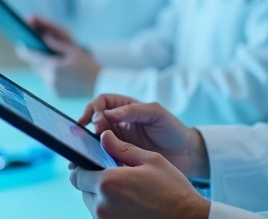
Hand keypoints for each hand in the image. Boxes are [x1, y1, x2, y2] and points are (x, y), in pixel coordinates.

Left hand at [16, 16, 100, 97]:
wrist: (98, 84)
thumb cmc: (87, 65)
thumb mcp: (74, 51)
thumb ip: (57, 44)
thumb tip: (44, 38)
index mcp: (54, 66)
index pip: (34, 57)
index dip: (26, 51)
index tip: (20, 46)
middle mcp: (50, 78)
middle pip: (38, 66)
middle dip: (38, 59)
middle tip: (40, 51)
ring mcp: (52, 87)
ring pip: (43, 74)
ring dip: (46, 68)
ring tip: (56, 63)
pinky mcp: (55, 93)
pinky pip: (49, 81)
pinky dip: (52, 76)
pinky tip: (63, 74)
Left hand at [70, 130, 209, 218]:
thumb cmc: (172, 189)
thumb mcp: (150, 160)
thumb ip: (122, 148)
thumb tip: (103, 136)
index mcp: (108, 183)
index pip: (77, 174)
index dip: (84, 167)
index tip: (95, 164)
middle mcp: (102, 205)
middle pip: (83, 190)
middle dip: (95, 181)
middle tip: (118, 178)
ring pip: (92, 204)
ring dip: (103, 196)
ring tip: (128, 192)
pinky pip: (102, 216)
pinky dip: (111, 209)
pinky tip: (130, 205)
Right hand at [75, 95, 208, 179]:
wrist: (185, 155)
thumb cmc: (172, 129)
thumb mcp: (156, 114)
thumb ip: (134, 111)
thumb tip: (110, 113)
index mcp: (125, 108)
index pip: (101, 103)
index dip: (92, 109)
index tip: (90, 120)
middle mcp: (117, 123)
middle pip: (94, 121)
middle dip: (88, 127)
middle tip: (91, 136)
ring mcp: (117, 141)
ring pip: (95, 140)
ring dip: (87, 145)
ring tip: (83, 153)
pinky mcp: (119, 157)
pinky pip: (102, 156)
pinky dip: (95, 159)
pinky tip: (91, 165)